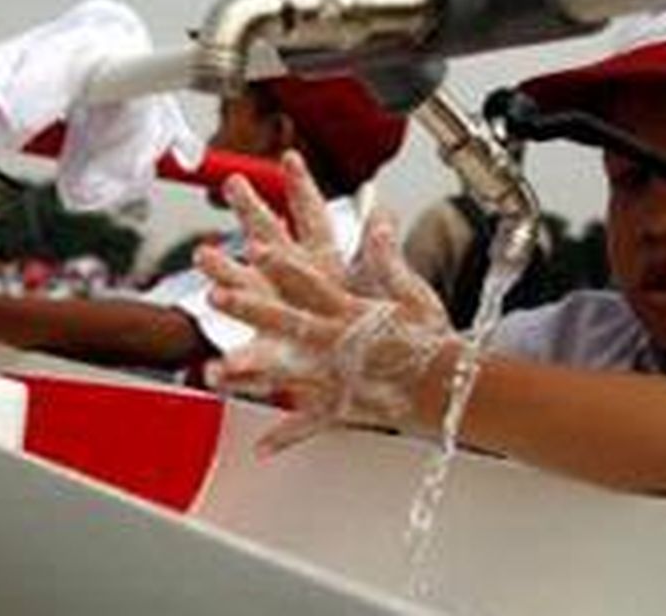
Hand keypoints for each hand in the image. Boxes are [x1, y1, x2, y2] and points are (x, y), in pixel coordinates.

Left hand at [195, 151, 453, 453]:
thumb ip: (388, 257)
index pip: (312, 282)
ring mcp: (337, 378)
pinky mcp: (342, 409)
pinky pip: (309, 425)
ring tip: (214, 372)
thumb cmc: (431, 341)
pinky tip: (259, 448)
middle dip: (250, 309)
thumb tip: (379, 216)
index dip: (283, 265)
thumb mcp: (413, 293)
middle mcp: (339, 343)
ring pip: (285, 372)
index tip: (256, 248)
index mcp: (353, 313)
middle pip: (287, 322)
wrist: (451, 390)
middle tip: (215, 295)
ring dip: (250, 371)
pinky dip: (286, 436)